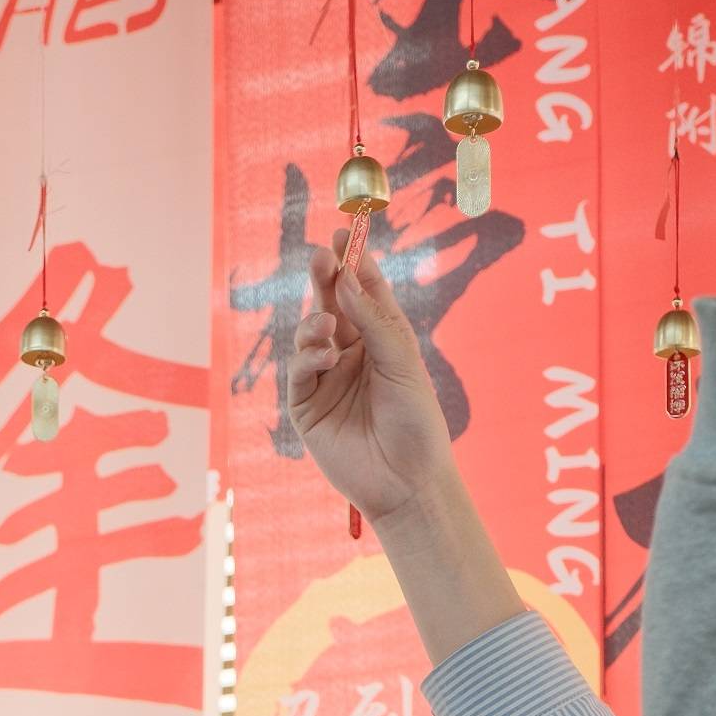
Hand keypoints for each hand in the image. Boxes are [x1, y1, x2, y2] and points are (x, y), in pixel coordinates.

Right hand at [291, 239, 455, 529]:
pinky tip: (326, 357)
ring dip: (313, 324)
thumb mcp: (402, 360)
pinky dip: (308, 357)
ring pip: (308, 335)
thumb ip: (373, 319)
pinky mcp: (307, 408)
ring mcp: (326, 380)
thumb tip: (344, 279)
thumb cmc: (416, 421)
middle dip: (323, 279)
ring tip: (327, 329)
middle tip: (320, 258)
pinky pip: (299, 371)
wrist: (407, 481)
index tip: (343, 234)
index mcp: (380, 339)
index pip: (362, 291)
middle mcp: (351, 354)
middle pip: (330, 305)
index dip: (352, 262)